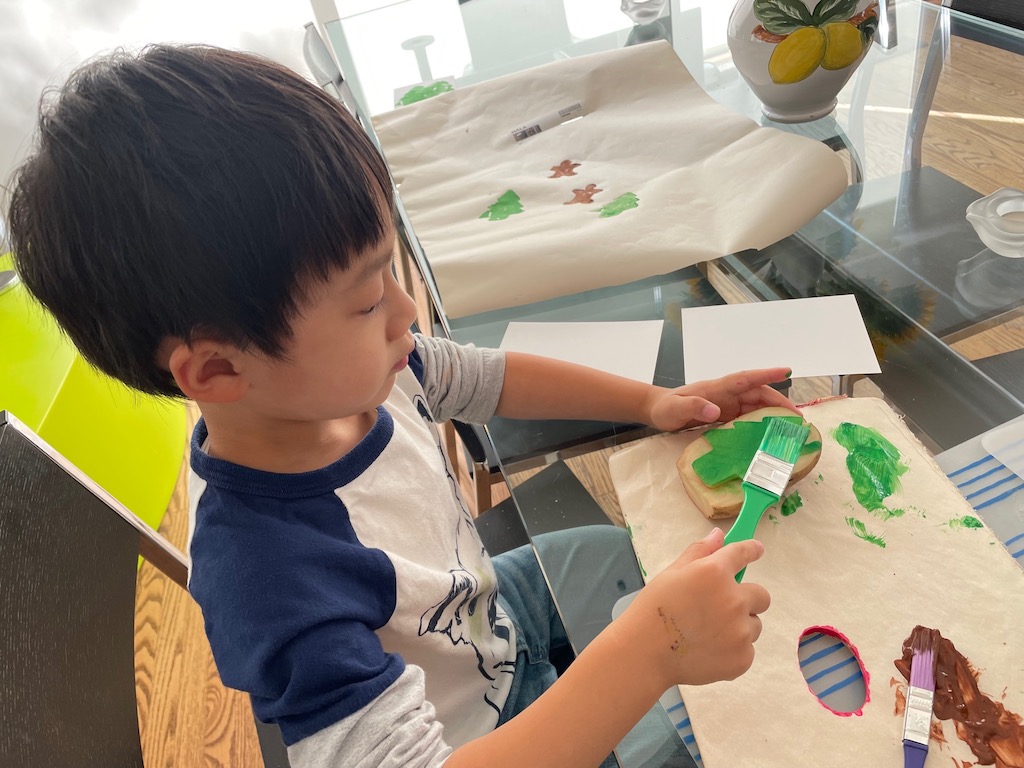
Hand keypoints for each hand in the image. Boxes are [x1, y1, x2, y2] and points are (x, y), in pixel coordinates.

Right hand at [617, 528, 770, 687]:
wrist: (645, 655)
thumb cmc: (653, 610)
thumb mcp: (671, 574)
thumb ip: (699, 552)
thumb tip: (718, 535)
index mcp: (714, 573)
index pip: (743, 553)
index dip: (751, 550)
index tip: (757, 550)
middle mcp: (734, 600)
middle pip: (761, 596)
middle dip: (745, 598)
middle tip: (720, 608)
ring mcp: (741, 632)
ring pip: (753, 625)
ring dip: (739, 626)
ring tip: (708, 633)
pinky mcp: (742, 659)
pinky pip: (747, 649)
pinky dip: (733, 650)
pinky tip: (709, 650)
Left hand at [642, 367, 797, 431]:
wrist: (657, 411)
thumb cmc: (665, 408)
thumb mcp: (675, 409)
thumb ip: (693, 407)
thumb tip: (715, 411)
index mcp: (717, 388)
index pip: (745, 378)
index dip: (766, 374)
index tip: (786, 371)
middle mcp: (726, 394)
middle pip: (758, 394)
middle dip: (779, 403)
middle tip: (798, 419)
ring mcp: (727, 405)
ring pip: (756, 406)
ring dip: (773, 414)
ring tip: (790, 428)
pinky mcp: (725, 416)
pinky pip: (748, 418)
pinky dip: (761, 424)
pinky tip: (770, 434)